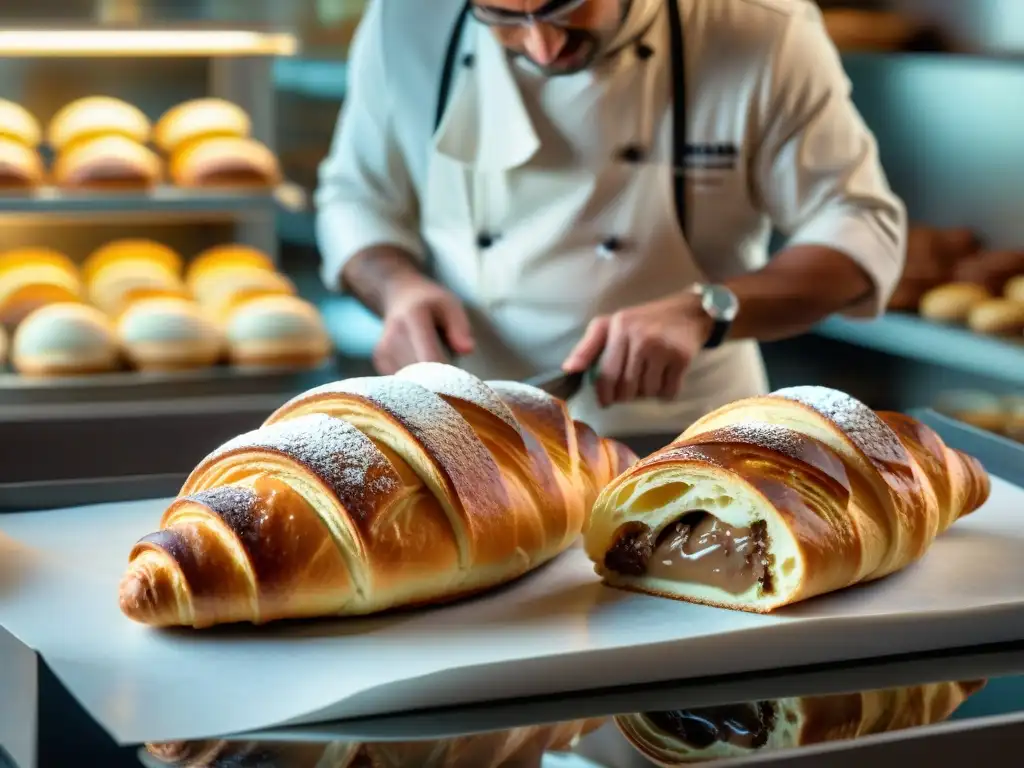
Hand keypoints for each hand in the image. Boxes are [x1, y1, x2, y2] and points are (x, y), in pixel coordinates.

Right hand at [373, 275, 474, 373]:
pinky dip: (415, 381)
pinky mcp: (380, 360)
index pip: (430, 358)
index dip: (447, 375)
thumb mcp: (451, 305)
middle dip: (438, 381)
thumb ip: (460, 327)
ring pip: (410, 381)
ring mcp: (383, 349)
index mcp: (413, 318)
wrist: (400, 297)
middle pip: (420, 375)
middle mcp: (394, 335)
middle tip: (450, 374)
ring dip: (426, 382)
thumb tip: (467, 350)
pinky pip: (401, 380)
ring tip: (435, 366)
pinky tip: (420, 367)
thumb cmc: (431, 303)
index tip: (459, 381)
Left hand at [562, 292, 713, 407]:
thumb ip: (587, 346)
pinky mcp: (682, 358)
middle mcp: (640, 337)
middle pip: (626, 387)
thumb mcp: (611, 325)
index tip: (605, 402)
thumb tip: (568, 369)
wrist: (687, 312)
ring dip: (646, 394)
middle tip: (629, 391)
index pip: (606, 374)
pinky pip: (668, 392)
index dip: (604, 394)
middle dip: (625, 396)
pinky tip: (663, 380)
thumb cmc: (643, 321)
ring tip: (647, 379)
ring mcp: (662, 348)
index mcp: (619, 327)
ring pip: (647, 392)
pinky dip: (665, 393)